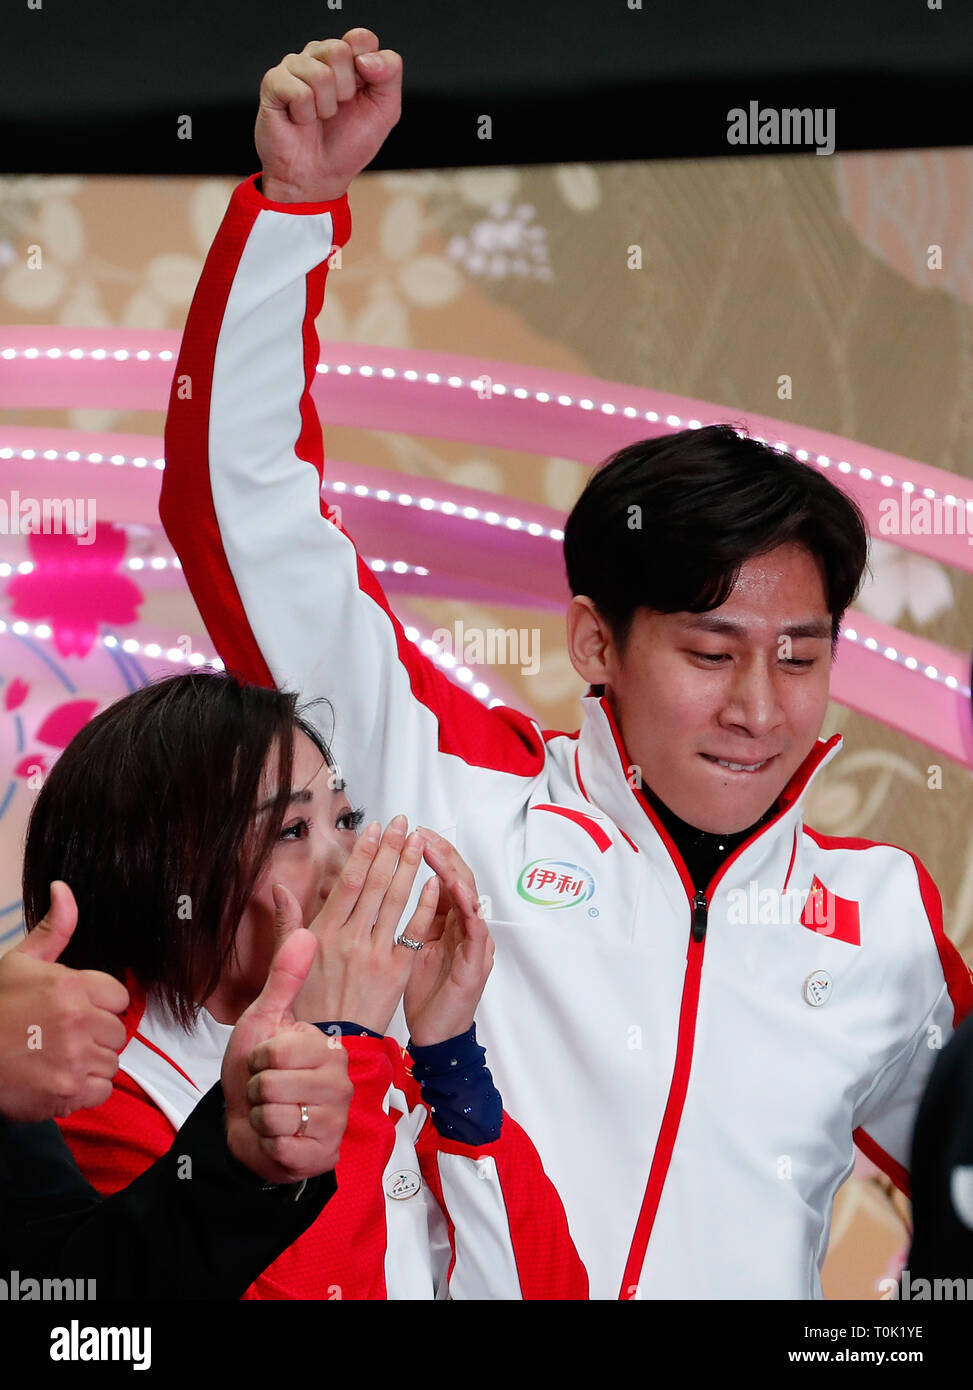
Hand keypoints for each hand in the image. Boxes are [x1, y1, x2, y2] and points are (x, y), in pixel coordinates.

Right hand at [0, 882, 128, 1121]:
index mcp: (71, 986)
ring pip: (111, 1061)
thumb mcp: (20, 961)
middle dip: (95, 1036)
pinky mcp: (68, 1090)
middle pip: (117, 1032)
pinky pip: (101, 1090)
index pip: (119, 998)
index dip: (99, 1006)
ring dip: (90, 1063)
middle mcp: (78, 1020)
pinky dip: (84, 1089)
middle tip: (62, 1037)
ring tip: (58, 1058)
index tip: (76, 1012)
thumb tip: (62, 887)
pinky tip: (59, 1078)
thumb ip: (54, 928)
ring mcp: (74, 1057)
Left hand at [222, 922, 351, 1183]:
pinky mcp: (324, 1153)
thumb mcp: (264, 1020)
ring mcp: (335, 1120)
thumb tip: (306, 932)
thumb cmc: (256, 1073)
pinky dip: (268, 1144)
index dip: (257, 1059)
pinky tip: (280, 1138)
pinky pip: (281, 1145)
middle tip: (268, 1091)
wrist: (249, 1128)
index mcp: (328, 1048)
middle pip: (271, 1084)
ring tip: (273, 1113)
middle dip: (255, 1091)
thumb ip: (284, 978)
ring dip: (261, 1118)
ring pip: (274, 1115)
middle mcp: (340, 1082)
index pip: (276, 1051)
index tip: (267, 1062)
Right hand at [255, 29, 402, 203]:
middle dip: (345, 91)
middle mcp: (319, 57)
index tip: (361, 94)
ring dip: (325, 107)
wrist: (318, 178)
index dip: (367, 68)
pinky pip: (298, 90)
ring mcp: (294, 67)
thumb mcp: (385, 111)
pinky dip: (304, 114)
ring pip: (319, 72)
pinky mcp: (273, 83)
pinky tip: (299, 120)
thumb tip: (366, 57)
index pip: (361, 38)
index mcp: (347, 59)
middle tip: (336, 111)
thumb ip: (390, 74)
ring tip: (318, 118)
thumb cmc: (348, 145)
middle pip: (339, 50)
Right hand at [281, 814, 438, 1035]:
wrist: (330, 1048)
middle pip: (374, 885)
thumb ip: (288, 923)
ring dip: (409, 868)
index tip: (376, 829)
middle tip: (404, 823)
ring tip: (420, 843)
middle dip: (391, 850)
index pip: (347, 883)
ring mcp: (376, 955)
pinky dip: (424, 907)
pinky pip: (413, 933)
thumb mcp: (287, 964)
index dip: (364, 853)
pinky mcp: (396, 972)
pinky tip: (433, 884)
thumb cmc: (307, 1007)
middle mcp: (350, 940)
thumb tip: (278, 888)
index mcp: (323, 935)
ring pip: (395, 903)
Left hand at [403, 831, 494, 1046]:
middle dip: (440, 854)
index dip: (426, 854)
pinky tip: (459, 891)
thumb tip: (372, 890)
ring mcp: (472, 943)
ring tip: (438, 852)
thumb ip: (404, 919)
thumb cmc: (424, 992)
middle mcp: (463, 927)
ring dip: (454, 873)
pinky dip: (470, 909)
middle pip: (456, 879)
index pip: (439, 877)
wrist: (438, 1034)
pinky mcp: (475, 963)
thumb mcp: (408, 949)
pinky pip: (476, 931)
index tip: (407, 833)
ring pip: (469, 898)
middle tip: (422, 833)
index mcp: (445, 921)